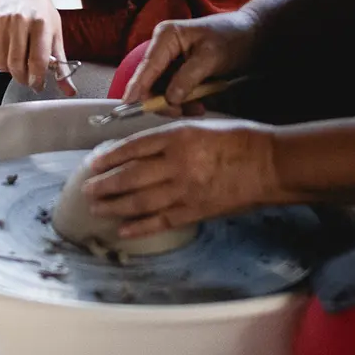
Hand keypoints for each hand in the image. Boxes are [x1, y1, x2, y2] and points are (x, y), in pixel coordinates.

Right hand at [0, 0, 75, 96]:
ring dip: (10, 68)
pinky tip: (8, 48)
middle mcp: (19, 20)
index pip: (37, 61)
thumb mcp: (55, 34)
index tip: (38, 85)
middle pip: (16, 64)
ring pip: (1, 62)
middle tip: (28, 78)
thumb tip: (69, 90)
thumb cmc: (40, 12)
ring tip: (18, 59)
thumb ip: (61, 65)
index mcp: (40, 23)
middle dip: (22, 78)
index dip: (37, 79)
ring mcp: (1, 20)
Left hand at [83, 118, 280, 238]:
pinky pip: (163, 220)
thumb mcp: (197, 125)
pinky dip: (141, 226)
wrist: (268, 164)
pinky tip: (123, 229)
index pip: (133, 147)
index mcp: (177, 138)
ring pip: (142, 201)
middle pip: (132, 176)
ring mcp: (186, 190)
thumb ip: (168, 137)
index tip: (93, 163)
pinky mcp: (196, 210)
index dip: (110, 157)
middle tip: (87, 190)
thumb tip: (136, 149)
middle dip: (106, 185)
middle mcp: (177, 164)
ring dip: (116, 206)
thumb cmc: (235, 139)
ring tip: (97, 208)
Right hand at [123, 11, 261, 106]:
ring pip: (163, 89)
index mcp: (166, 36)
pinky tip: (199, 105)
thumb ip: (188, 78)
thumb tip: (169, 99)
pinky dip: (185, 101)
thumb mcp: (210, 58)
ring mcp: (170, 59)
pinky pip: (175, 90)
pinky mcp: (180, 70)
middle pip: (151, 81)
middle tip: (181, 113)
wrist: (251, 35)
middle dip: (163, 100)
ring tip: (198, 109)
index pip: (147, 66)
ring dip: (177, 103)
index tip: (128, 105)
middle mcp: (163, 47)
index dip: (137, 87)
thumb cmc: (232, 38)